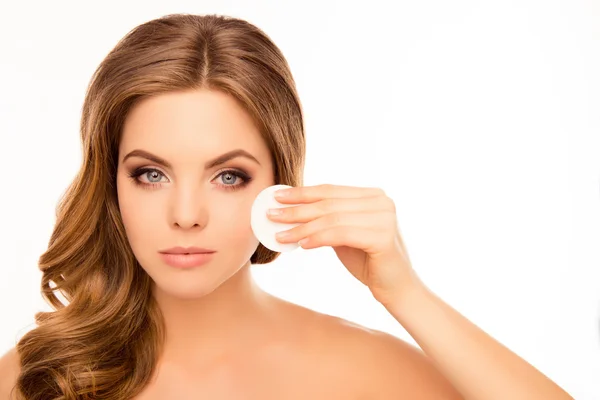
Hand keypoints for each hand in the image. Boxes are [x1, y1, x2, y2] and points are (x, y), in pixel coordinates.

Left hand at [267, 184, 420, 305]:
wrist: (397, 288)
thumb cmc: (368, 261)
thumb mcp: (344, 234)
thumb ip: (327, 219)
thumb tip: (291, 210)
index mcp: (373, 195)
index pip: (330, 190)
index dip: (302, 192)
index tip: (276, 196)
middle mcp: (381, 201)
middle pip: (329, 203)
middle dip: (296, 209)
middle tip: (271, 214)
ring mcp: (384, 217)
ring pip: (332, 219)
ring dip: (301, 228)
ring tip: (280, 235)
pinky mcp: (382, 236)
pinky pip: (341, 234)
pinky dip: (318, 238)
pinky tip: (302, 245)